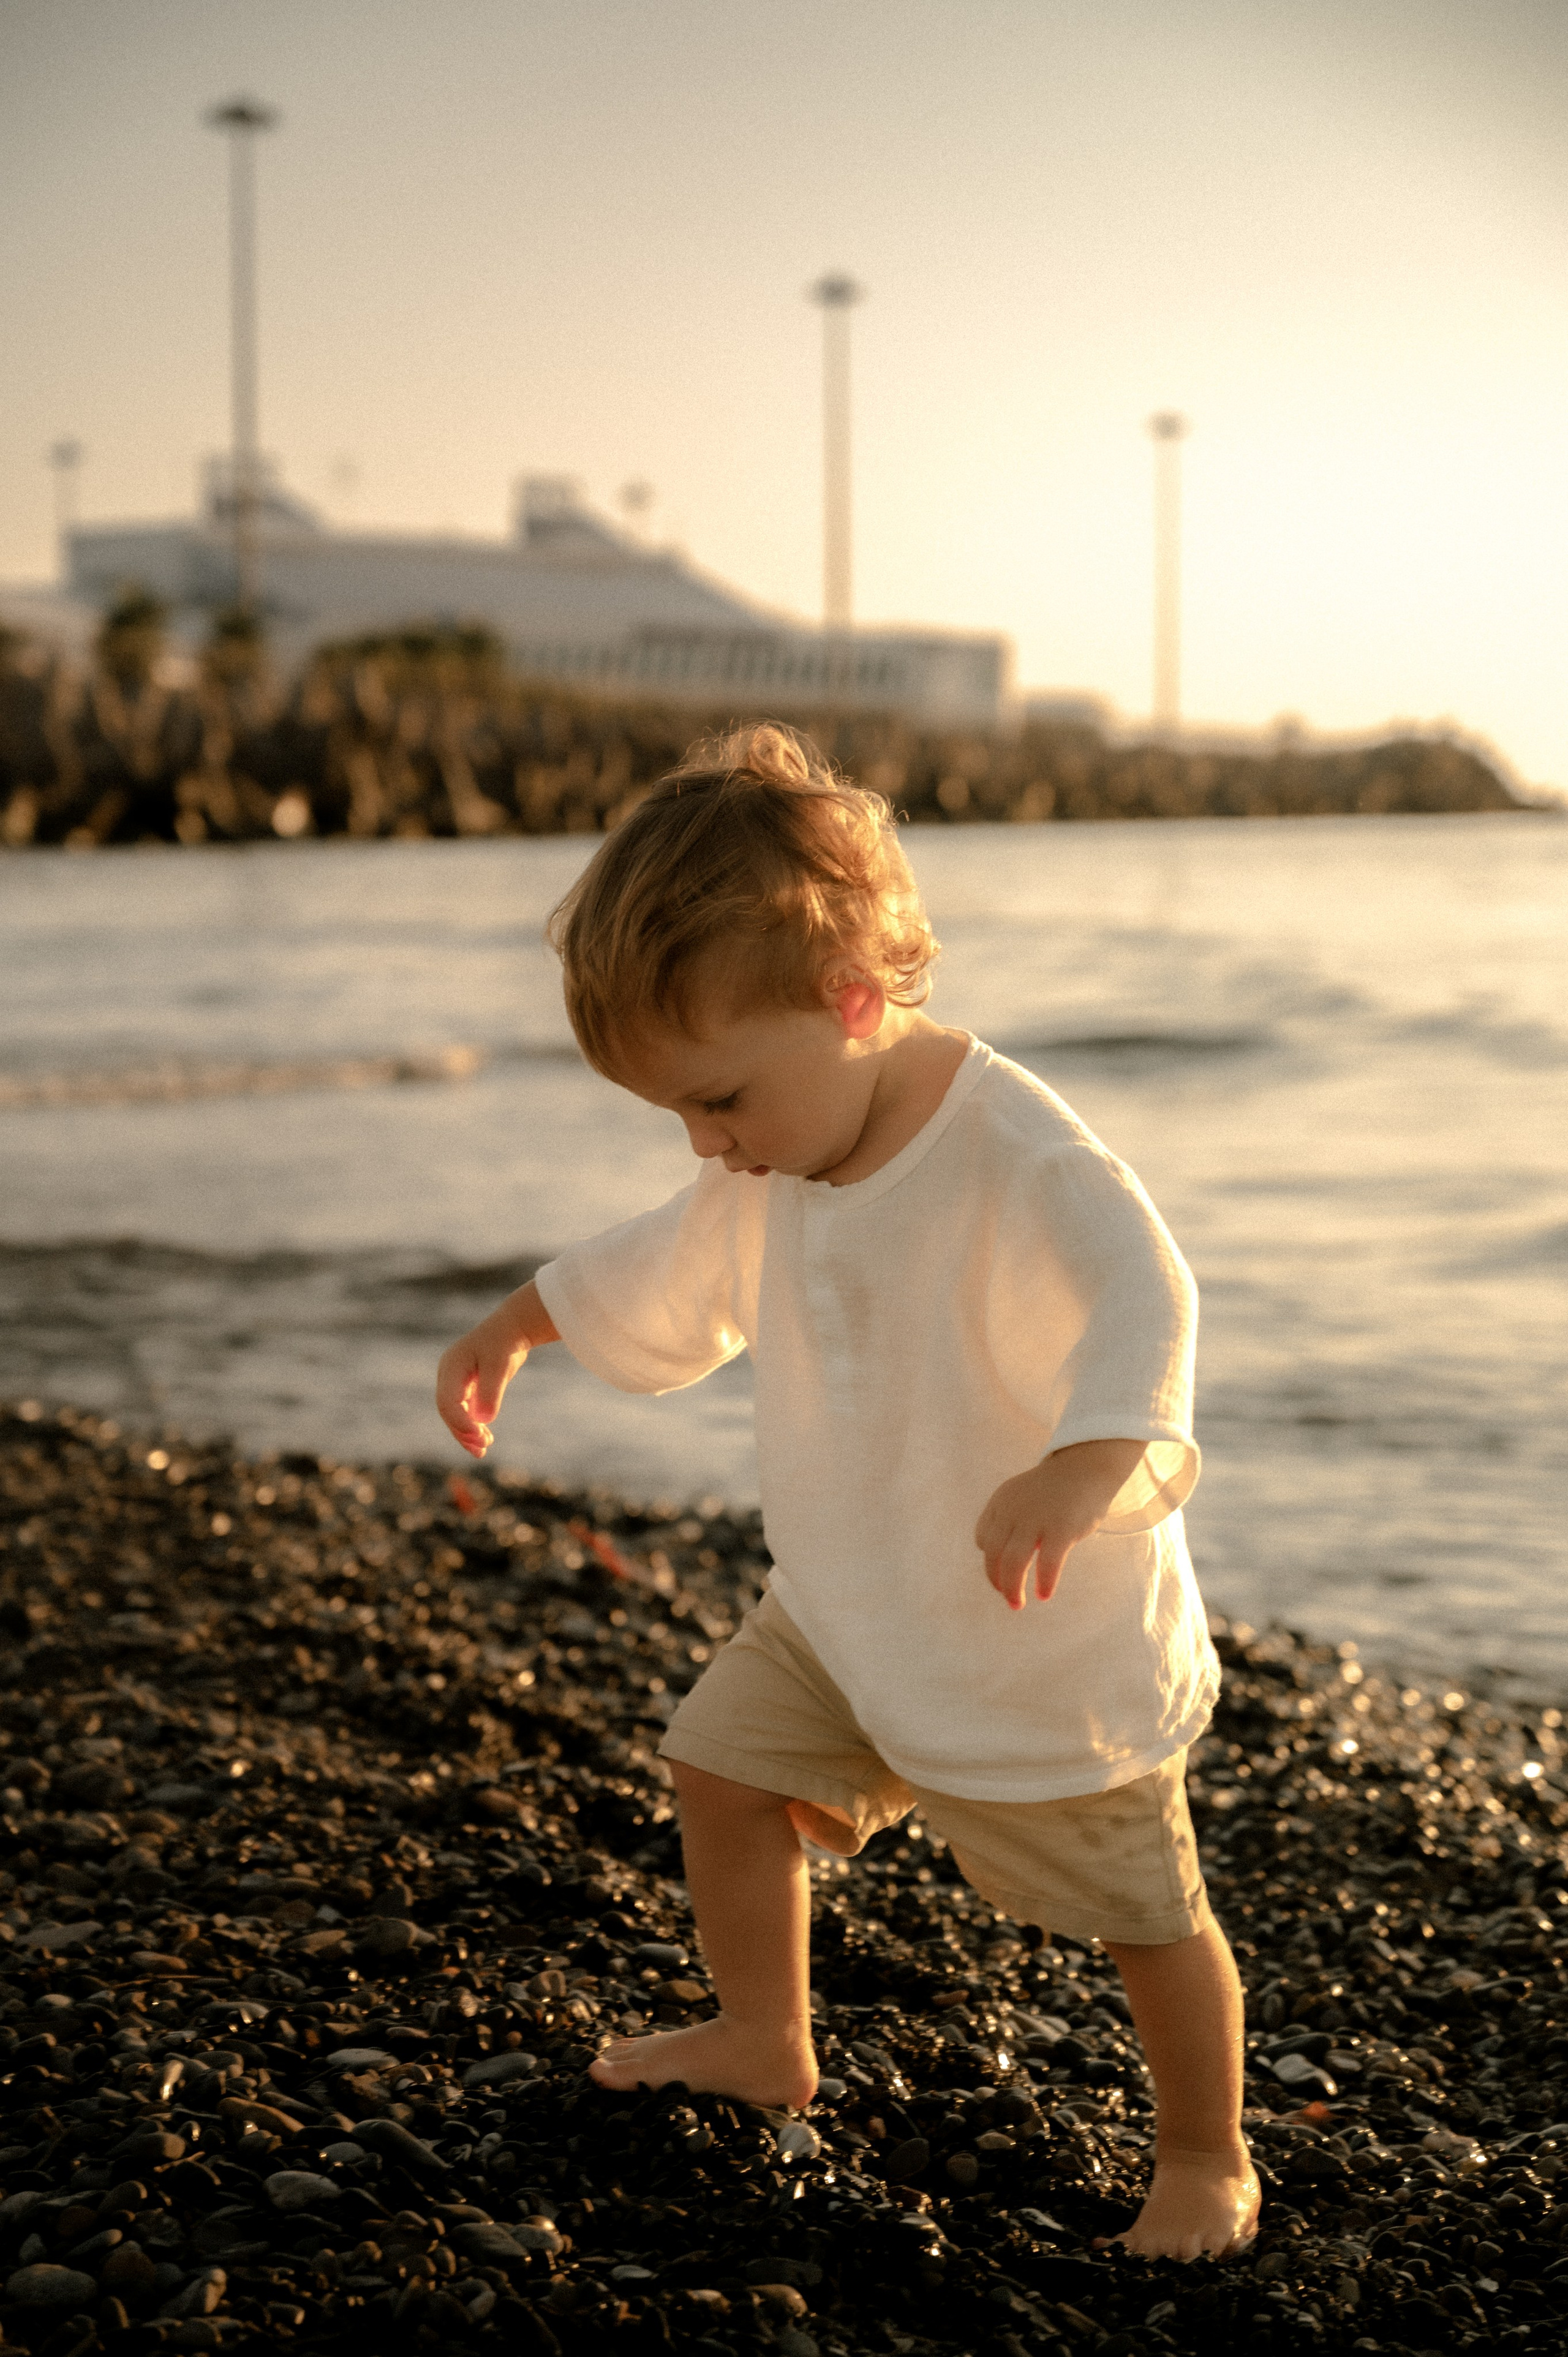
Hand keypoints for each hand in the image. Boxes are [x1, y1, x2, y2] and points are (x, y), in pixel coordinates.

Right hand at [435, 1280, 558, 1457]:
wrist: (513, 1328)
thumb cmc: (505, 1343)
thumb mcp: (500, 1365)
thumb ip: (491, 1391)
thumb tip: (483, 1421)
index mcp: (451, 1366)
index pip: (447, 1402)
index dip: (460, 1422)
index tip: (480, 1434)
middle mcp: (449, 1375)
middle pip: (448, 1411)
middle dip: (463, 1431)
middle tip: (482, 1447)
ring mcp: (456, 1382)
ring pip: (455, 1414)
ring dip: (467, 1433)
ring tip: (483, 1449)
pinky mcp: (467, 1388)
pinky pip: (465, 1412)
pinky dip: (474, 1426)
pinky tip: (486, 1439)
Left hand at [975, 1438, 1147, 1610]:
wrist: (1086, 1467)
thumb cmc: (1056, 1488)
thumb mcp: (1023, 1497)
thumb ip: (1010, 1520)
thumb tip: (1004, 1558)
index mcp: (1001, 1502)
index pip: (983, 1537)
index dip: (989, 1560)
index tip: (1000, 1575)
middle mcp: (1013, 1511)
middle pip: (994, 1554)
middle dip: (997, 1581)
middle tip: (1008, 1599)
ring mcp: (1036, 1520)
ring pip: (1014, 1563)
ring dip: (1013, 1588)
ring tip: (1017, 1604)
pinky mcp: (1060, 1529)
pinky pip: (1047, 1564)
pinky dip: (1044, 1583)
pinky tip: (1044, 1595)